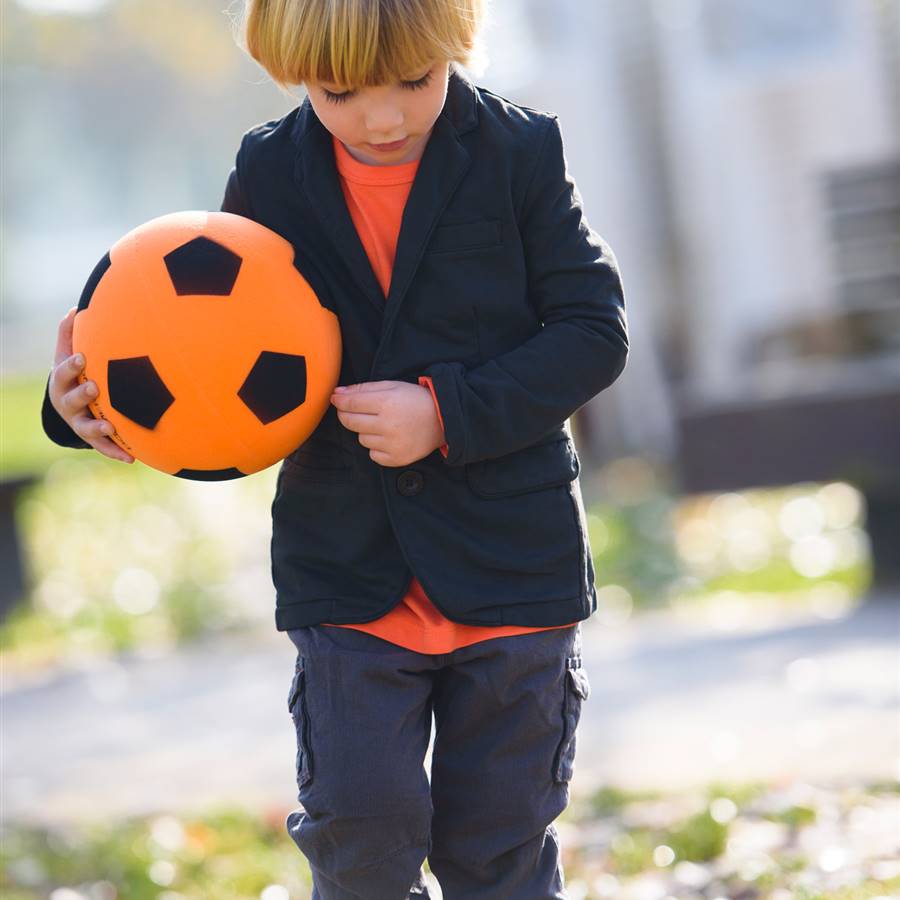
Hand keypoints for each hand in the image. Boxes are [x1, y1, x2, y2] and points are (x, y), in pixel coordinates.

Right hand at [48, 307, 134, 462]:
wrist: (70, 406)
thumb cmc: (75, 373)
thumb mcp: (67, 354)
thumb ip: (69, 333)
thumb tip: (75, 308)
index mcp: (63, 382)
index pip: (63, 372)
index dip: (71, 366)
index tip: (82, 358)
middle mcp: (69, 404)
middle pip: (72, 400)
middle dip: (82, 394)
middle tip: (94, 388)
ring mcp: (81, 423)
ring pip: (86, 428)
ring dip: (98, 428)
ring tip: (110, 426)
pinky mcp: (95, 440)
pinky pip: (105, 448)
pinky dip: (117, 453)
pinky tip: (132, 457)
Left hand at [330, 380, 444, 466]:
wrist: (444, 421)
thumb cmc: (415, 400)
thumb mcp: (392, 386)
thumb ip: (363, 389)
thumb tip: (337, 394)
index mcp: (387, 402)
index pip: (350, 403)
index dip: (339, 400)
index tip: (336, 398)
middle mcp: (388, 425)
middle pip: (350, 422)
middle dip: (347, 415)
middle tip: (354, 410)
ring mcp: (393, 445)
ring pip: (361, 439)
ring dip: (366, 431)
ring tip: (382, 424)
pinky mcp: (397, 459)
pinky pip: (373, 455)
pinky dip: (376, 447)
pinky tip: (389, 438)